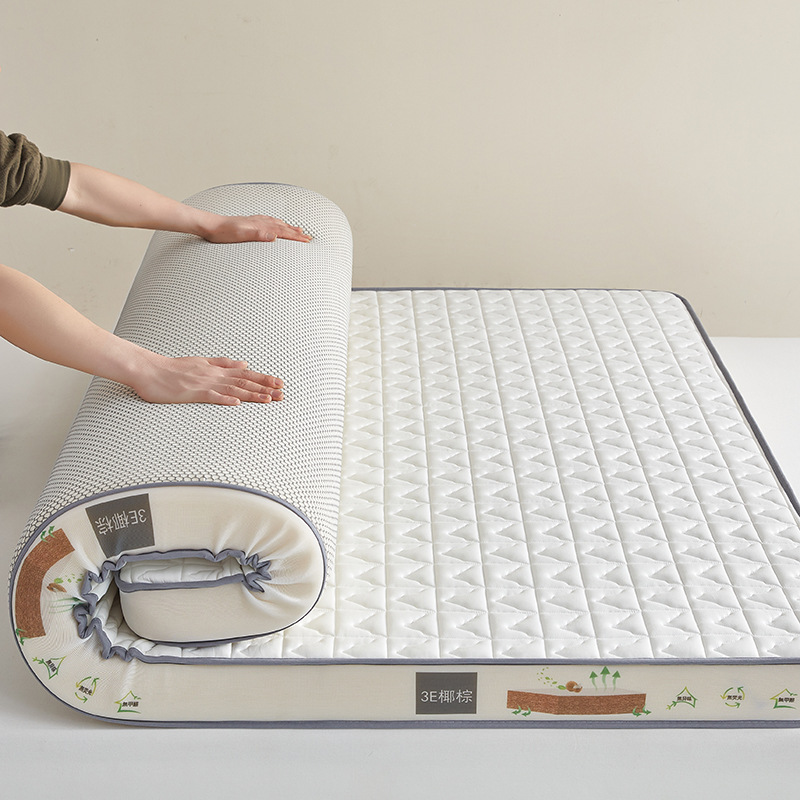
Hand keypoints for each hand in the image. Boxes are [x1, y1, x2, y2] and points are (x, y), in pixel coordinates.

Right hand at [130, 354, 284, 405]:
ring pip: (232, 389)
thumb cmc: (172, 369)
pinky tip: (237, 403)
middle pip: (243, 381)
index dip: (263, 379)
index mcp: (216, 369)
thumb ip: (223, 364)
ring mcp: (203, 384)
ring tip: (268, 399)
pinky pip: (210, 396)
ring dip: (251, 394)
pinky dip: (224, 399)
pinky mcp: (191, 393)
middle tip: (282, 392)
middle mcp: (213, 375)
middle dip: (264, 387)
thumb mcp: (201, 362)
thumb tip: (244, 364)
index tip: (279, 383)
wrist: (148, 369)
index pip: (245, 375)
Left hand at [201, 214, 311, 243]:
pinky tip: (277, 224)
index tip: (307, 241)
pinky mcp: (249, 223)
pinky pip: (269, 221)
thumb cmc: (224, 233)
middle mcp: (259, 222)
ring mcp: (255, 222)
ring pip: (277, 224)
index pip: (282, 232)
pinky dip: (277, 223)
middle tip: (309, 237)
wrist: (210, 225)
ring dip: (289, 227)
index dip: (296, 237)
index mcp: (260, 227)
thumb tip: (275, 236)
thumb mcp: (241, 235)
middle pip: (283, 227)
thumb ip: (258, 234)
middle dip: (297, 233)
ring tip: (299, 229)